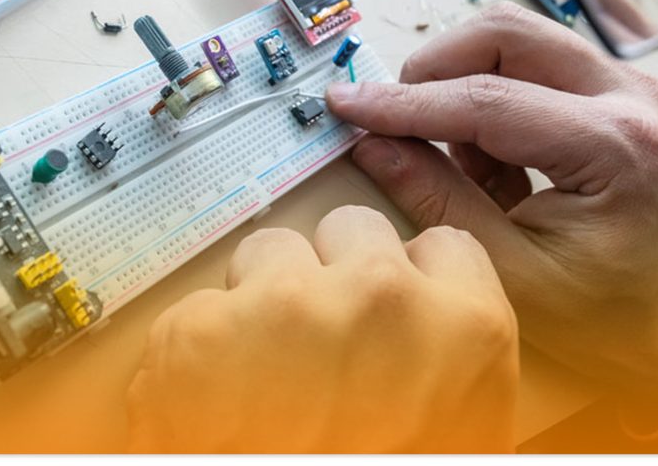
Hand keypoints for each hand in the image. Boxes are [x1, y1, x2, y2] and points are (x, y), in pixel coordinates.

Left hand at [126, 206, 517, 452]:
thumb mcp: (456, 428)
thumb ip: (444, 352)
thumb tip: (421, 316)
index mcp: (462, 330)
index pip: (439, 246)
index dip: (410, 278)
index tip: (388, 301)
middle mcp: (376, 299)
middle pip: (350, 229)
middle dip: (332, 276)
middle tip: (319, 345)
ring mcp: (280, 308)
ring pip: (268, 250)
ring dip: (263, 301)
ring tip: (263, 378)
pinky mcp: (195, 331)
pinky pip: (202, 304)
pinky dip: (201, 347)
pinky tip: (216, 403)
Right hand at [326, 3, 657, 414]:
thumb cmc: (615, 319)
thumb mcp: (513, 275)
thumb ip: (438, 202)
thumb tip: (372, 145)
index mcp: (615, 147)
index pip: (484, 99)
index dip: (402, 101)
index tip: (345, 103)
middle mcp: (631, 98)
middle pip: (505, 34)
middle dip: (433, 68)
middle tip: (391, 118)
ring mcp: (629, 88)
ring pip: (517, 40)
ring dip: (463, 85)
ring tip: (456, 162)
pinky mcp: (618, 94)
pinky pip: (534, 65)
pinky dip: (491, 100)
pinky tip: (493, 167)